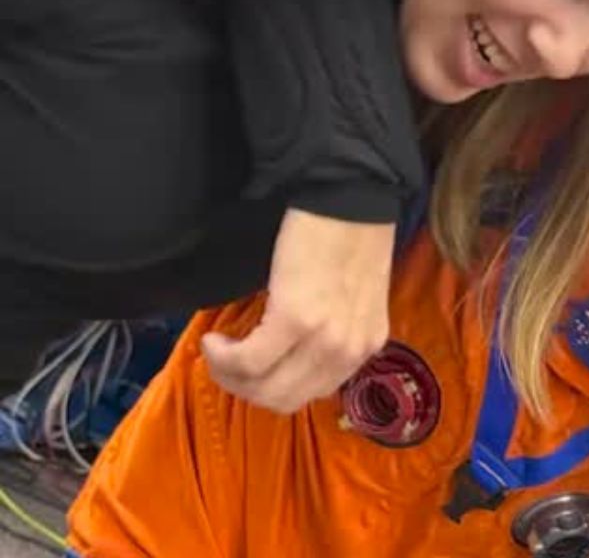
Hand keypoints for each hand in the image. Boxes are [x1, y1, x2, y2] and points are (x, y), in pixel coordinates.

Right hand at [201, 207, 394, 412]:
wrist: (349, 195)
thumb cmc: (348, 234)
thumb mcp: (354, 296)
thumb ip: (334, 328)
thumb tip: (291, 349)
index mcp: (367, 345)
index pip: (313, 394)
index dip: (273, 387)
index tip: (250, 368)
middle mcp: (350, 351)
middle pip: (284, 400)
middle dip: (245, 388)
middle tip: (225, 361)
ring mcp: (325, 339)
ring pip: (263, 389)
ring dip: (229, 375)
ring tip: (218, 348)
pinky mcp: (295, 319)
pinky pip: (249, 362)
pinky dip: (223, 358)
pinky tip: (214, 339)